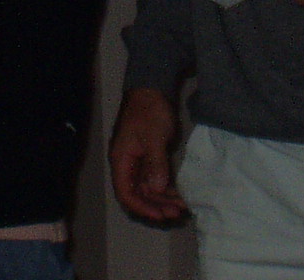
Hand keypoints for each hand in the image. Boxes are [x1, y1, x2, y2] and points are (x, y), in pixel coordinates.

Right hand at [110, 87, 187, 221]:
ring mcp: (137, 160)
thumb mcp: (154, 136)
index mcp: (121, 159)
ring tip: (181, 206)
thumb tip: (157, 188)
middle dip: (156, 205)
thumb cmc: (149, 111)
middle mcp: (127, 163)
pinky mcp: (148, 156)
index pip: (125, 193)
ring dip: (162, 198)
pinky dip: (164, 187)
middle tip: (176, 213)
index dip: (141, 207)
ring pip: (147, 188)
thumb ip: (155, 163)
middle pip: (137, 193)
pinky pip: (154, 178)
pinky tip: (178, 193)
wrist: (152, 88)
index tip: (160, 215)